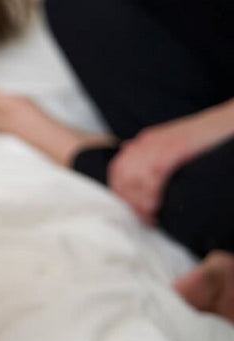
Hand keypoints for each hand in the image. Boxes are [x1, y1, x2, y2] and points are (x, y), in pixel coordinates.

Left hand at [108, 104, 233, 221]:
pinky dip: (149, 193)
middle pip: (121, 174)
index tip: (129, 209)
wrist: (228, 122)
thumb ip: (157, 160)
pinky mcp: (172, 147)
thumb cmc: (207, 139)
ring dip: (137, 201)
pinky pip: (151, 174)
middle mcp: (147, 142)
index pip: (118, 169)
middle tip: (140, 217)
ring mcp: (158, 143)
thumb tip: (142, 179)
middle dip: (127, 199)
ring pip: (132, 177)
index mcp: (146, 142)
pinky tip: (156, 206)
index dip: (120, 192)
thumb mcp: (175, 148)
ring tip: (149, 217)